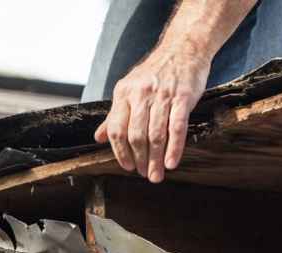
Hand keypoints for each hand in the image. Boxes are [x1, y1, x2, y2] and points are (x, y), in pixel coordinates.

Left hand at [94, 50, 210, 182]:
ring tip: (156, 175)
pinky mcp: (183, 97)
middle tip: (145, 174)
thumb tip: (98, 137)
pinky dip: (174, 148)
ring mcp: (162, 95)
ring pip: (155, 134)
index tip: (127, 166)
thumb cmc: (155, 73)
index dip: (120, 152)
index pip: (116, 129)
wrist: (182, 49)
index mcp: (123, 93)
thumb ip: (114, 115)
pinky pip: (177, 127)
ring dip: (156, 159)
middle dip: (140, 159)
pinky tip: (171, 162)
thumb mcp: (129, 89)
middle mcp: (140, 94)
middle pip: (135, 135)